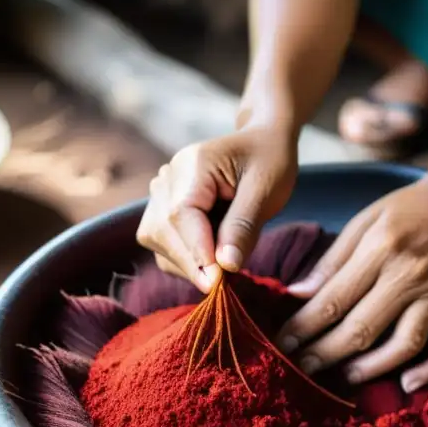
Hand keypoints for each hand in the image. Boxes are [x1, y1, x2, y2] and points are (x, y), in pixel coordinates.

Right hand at [136, 127, 296, 291]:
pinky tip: (215, 254)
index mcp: (192, 165)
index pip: (180, 216)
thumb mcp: (266, 191)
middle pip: (162, 233)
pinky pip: (165, 243)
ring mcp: (161, 192)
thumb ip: (243, 227)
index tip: (217, 283)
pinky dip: (188, 258)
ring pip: (158, 243)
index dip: (196, 253)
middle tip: (226, 283)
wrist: (262, 142)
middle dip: (192, 263)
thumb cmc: (269, 161)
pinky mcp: (163, 208)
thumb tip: (225, 266)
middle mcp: (167, 178)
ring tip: (226, 260)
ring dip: (189, 263)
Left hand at [278, 172, 427, 391]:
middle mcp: (411, 274)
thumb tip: (298, 294)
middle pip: (364, 327)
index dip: (305, 326)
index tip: (283, 344)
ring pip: (405, 343)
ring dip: (372, 368)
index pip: (336, 298)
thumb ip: (332, 260)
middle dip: (327, 353)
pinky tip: (408, 384)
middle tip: (303, 368)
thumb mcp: (364, 221)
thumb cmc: (408, 210)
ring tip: (345, 377)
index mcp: (381, 248)